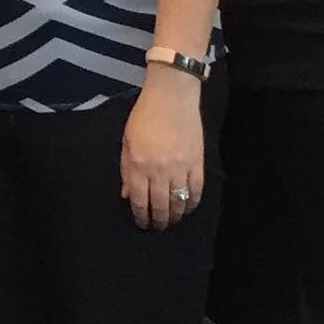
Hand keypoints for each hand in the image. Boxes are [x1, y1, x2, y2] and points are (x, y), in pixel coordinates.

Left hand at [120, 71, 204, 231]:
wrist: (172, 97)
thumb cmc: (145, 115)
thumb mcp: (126, 140)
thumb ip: (126, 169)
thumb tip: (127, 195)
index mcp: (139, 164)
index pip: (140, 201)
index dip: (141, 216)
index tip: (142, 223)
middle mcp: (159, 170)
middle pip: (160, 205)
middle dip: (159, 221)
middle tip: (158, 227)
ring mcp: (180, 168)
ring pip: (179, 201)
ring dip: (176, 215)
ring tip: (172, 220)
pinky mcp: (197, 163)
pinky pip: (196, 190)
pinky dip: (192, 203)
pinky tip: (188, 207)